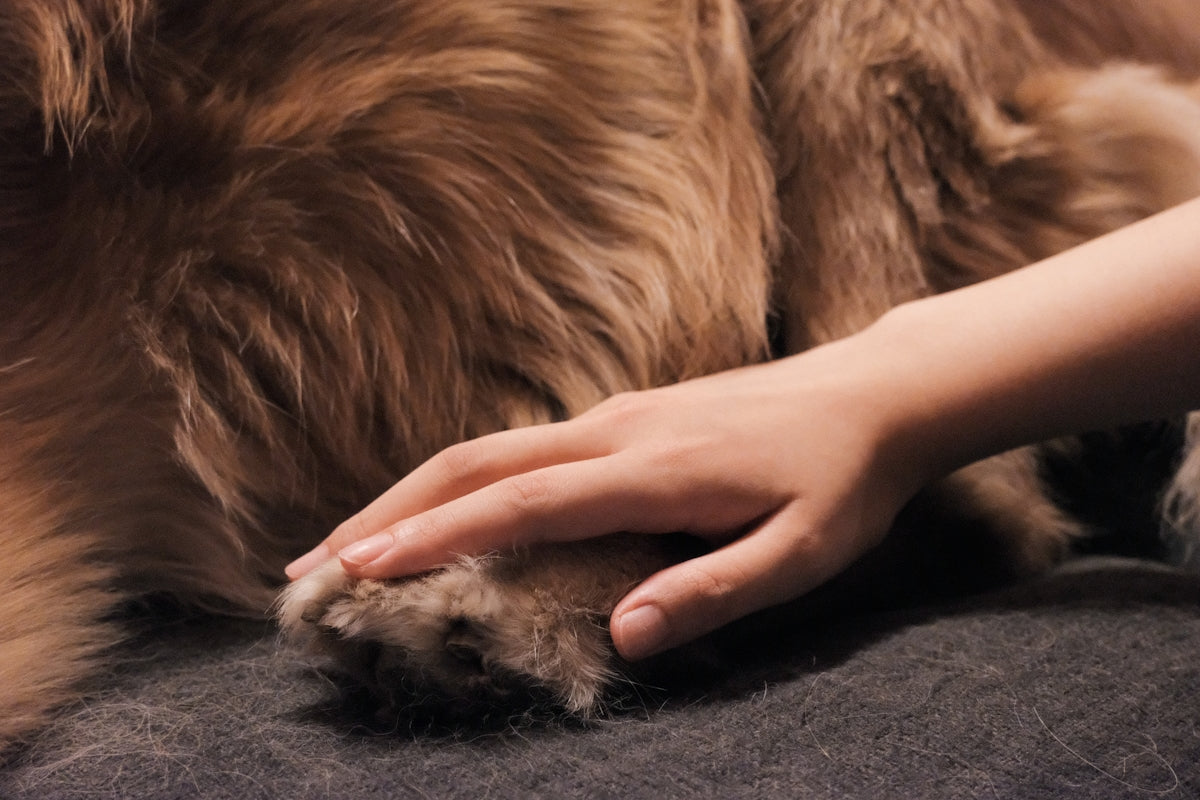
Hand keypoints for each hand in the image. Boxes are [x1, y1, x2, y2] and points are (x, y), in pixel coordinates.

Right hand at [286, 337, 928, 661]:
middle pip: (474, 463)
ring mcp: (615, 416)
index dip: (436, 538)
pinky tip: (444, 511)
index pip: (520, 504)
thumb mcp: (802, 552)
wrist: (874, 394)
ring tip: (351, 542)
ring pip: (488, 448)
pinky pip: (521, 447)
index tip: (358, 569)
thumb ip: (714, 593)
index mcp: (651, 470)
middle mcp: (615, 431)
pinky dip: (461, 481)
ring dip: (411, 494)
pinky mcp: (624, 416)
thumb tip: (621, 635)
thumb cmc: (842, 481)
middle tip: (312, 564)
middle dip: (387, 511)